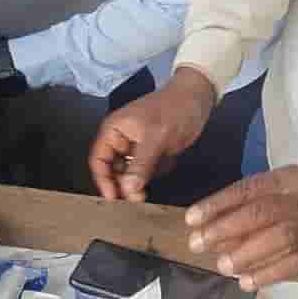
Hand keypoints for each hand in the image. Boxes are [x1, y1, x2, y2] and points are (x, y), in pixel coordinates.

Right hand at [89, 66, 215, 201]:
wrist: (198, 99)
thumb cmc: (173, 110)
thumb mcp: (156, 137)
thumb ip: (141, 164)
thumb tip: (127, 190)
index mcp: (113, 131)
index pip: (98, 160)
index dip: (103, 180)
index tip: (113, 199)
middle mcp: (120, 141)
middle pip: (113, 170)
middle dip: (126, 183)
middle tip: (140, 197)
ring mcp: (136, 148)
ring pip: (131, 174)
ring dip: (144, 177)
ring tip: (160, 168)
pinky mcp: (151, 153)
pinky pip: (148, 171)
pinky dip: (158, 170)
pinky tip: (169, 159)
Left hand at [186, 165, 297, 290]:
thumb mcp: (280, 186)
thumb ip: (249, 200)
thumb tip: (207, 224)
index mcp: (286, 179)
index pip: (247, 189)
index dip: (217, 204)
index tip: (191, 219)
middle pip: (261, 213)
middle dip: (224, 229)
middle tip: (196, 244)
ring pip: (280, 238)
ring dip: (246, 254)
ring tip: (221, 266)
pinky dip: (270, 274)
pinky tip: (247, 282)